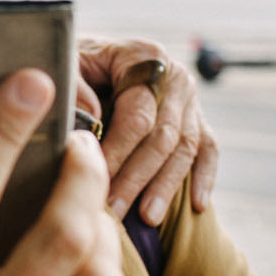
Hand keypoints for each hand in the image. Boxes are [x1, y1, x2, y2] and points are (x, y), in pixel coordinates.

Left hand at [77, 37, 218, 224]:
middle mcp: (174, 76)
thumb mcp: (67, 63)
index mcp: (143, 57)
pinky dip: (204, 176)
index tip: (95, 180)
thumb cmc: (74, 64)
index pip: (137, 113)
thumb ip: (74, 86)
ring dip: (166, 186)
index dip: (118, 150)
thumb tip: (91, 119)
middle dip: (137, 178)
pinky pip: (208, 148)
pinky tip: (197, 205)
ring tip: (147, 219)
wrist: (91, 56)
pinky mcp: (197, 117)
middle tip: (114, 211)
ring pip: (186, 148)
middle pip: (163, 135)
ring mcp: (189, 98)